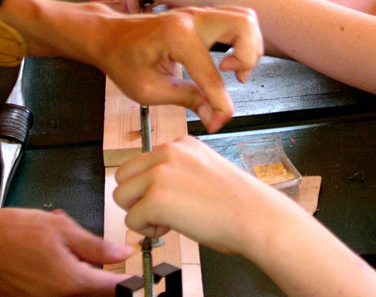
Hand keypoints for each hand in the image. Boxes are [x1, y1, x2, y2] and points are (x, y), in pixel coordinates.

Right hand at [0, 208, 130, 296]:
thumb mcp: (62, 228)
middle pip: (93, 293)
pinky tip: (46, 256)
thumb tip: (123, 254)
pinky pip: (54, 293)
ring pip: (73, 291)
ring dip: (75, 272)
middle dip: (96, 272)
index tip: (131, 273)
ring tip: (61, 247)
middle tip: (84, 249)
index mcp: (73, 283)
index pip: (113, 290)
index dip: (126, 281)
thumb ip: (96, 246)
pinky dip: (57, 277)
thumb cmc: (15, 232)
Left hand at [90, 2, 261, 131]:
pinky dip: (240, 39)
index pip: (213, 73)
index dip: (220, 105)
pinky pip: (233, 20)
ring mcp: (196, 13)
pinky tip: (223, 61)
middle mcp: (192, 18)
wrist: (107, 35)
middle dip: (249, 56)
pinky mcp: (198, 16)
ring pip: (243, 17)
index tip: (217, 121)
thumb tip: (212, 116)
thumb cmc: (121, 59)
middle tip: (235, 78)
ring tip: (230, 70)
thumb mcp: (148, 89)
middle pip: (244, 24)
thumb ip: (186, 99)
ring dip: (247, 45)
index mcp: (177, 36)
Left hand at [114, 136, 279, 254]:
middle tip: (160, 212)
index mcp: (179, 144)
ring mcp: (159, 174)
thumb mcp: (203, 169)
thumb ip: (176, 170)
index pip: (141, 163)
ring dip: (139, 214)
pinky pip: (131, 220)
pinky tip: (171, 229)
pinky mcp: (156, 199)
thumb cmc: (236, 202)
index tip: (171, 198)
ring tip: (166, 221)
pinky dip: (147, 231)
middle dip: (136, 198)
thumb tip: (154, 188)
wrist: (254, 215)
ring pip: (121, 196)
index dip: (150, 186)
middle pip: (123, 176)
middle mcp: (166, 152)